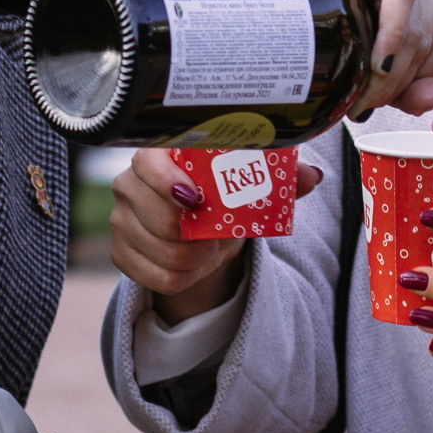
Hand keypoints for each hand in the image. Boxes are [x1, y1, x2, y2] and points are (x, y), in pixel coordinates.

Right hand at [111, 147, 325, 324]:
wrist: (204, 233)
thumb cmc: (223, 196)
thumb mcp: (250, 182)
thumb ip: (280, 176)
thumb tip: (312, 175)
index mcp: (155, 154)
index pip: (149, 164)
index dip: (169, 182)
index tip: (197, 199)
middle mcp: (128, 184)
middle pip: (157, 217)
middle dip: (196, 234)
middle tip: (216, 235)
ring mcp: (120, 221)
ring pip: (160, 252)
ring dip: (194, 258)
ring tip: (208, 248)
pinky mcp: (120, 253)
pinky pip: (155, 278)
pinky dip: (182, 278)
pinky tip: (193, 266)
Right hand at [270, 0, 432, 116]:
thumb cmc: (332, 13)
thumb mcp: (377, 54)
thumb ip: (409, 83)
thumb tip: (429, 100)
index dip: (427, 80)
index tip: (395, 100)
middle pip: (428, 44)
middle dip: (398, 84)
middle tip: (365, 104)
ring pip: (415, 29)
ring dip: (389, 73)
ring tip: (359, 95)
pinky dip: (391, 38)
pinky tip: (375, 64)